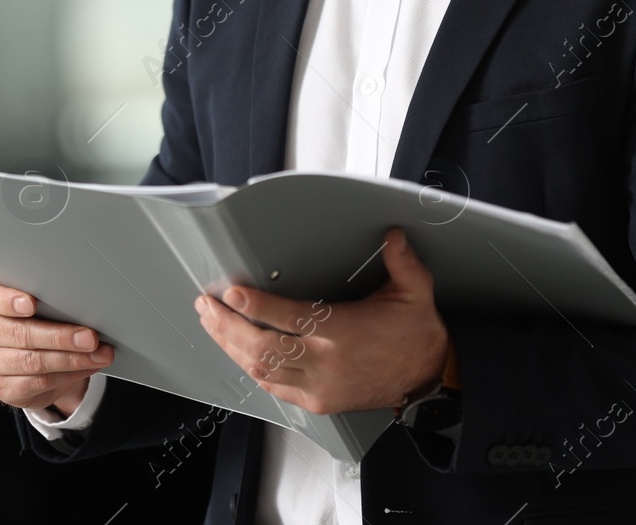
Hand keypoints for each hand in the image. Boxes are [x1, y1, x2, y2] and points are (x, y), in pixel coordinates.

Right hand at [0, 277, 113, 413]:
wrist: (24, 355)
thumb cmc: (34, 317)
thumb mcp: (36, 301)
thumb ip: (47, 297)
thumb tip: (83, 302)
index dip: (10, 301)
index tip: (32, 304)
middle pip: (21, 334)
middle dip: (61, 336)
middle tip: (90, 337)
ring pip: (33, 361)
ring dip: (72, 359)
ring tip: (98, 354)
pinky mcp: (1, 387)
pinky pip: (39, 382)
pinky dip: (69, 374)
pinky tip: (87, 367)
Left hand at [194, 227, 448, 414]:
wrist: (427, 378)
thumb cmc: (415, 334)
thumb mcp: (415, 291)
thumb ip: (402, 261)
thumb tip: (393, 235)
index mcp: (343, 331)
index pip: (288, 318)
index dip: (255, 306)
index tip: (232, 292)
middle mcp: (326, 361)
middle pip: (262, 347)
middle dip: (228, 326)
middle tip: (207, 306)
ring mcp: (319, 385)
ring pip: (261, 369)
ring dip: (231, 346)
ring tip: (213, 324)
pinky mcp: (317, 401)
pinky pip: (274, 386)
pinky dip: (251, 368)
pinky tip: (238, 351)